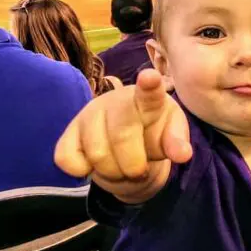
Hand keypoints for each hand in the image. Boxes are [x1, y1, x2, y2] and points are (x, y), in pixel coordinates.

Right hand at [55, 69, 191, 193]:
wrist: (127, 145)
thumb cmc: (152, 134)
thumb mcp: (169, 137)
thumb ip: (176, 143)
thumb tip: (183, 154)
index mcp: (148, 99)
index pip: (150, 91)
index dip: (149, 85)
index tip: (150, 77)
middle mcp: (115, 101)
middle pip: (121, 136)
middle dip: (134, 165)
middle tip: (140, 171)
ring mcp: (88, 115)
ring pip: (97, 155)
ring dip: (113, 173)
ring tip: (120, 167)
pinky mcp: (68, 134)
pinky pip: (68, 161)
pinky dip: (84, 171)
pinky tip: (94, 163)